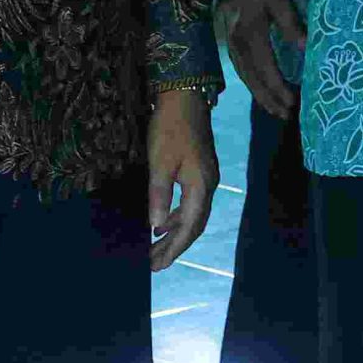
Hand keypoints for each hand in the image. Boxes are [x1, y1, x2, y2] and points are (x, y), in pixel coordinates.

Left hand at [147, 88, 218, 270]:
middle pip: (195, 225)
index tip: (156, 266)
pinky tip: (162, 222)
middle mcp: (209, 185)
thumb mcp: (160, 163)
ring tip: (155, 248)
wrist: (185, 96)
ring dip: (175, 233)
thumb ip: (159, 195)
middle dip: (175, 247)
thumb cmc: (170, 129)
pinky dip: (177, 217)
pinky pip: (191, 203)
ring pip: (193, 215)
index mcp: (201, 186)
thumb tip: (155, 226)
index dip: (173, 249)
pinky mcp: (200, 170)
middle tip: (154, 265)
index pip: (189, 227)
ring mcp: (206, 177)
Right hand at [215, 0, 303, 119]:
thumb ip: (291, 23)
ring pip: (245, 78)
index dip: (278, 88)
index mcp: (251, 34)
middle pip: (254, 79)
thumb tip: (306, 48)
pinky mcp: (230, 45)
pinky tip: (262, 93)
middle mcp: (238, 45)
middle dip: (270, 100)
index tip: (293, 102)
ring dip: (261, 97)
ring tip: (277, 112)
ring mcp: (231, 46)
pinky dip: (252, 86)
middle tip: (288, 115)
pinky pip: (240, 71)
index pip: (266, 69)